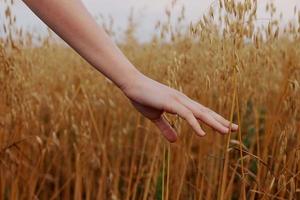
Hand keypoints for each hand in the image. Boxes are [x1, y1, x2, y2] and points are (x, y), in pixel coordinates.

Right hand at [122, 73, 238, 141]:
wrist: (131, 84)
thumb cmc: (142, 98)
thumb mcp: (155, 118)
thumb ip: (166, 128)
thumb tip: (176, 141)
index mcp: (180, 103)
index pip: (200, 112)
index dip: (214, 119)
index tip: (226, 126)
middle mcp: (182, 100)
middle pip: (205, 111)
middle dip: (220, 120)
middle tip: (236, 128)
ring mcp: (177, 100)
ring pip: (200, 113)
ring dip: (214, 122)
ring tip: (227, 132)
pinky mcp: (170, 102)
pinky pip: (186, 115)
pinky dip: (195, 124)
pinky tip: (202, 134)